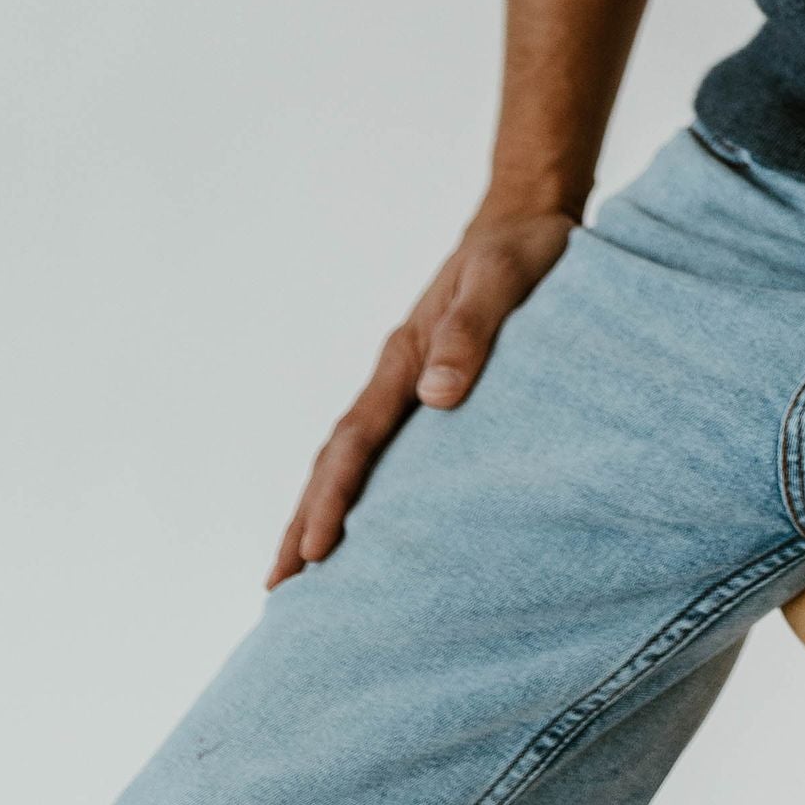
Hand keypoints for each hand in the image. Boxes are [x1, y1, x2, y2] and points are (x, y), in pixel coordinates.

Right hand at [265, 204, 579, 587]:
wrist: (527, 214)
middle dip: (304, 520)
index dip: (332, 498)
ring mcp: (408, 381)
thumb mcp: (502, 281)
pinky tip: (367, 522)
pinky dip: (361, 487)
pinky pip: (385, 448)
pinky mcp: (431, 386)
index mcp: (404, 356)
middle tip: (277, 589)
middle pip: (337, 459)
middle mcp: (397, 374)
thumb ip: (471, 331)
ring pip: (353, 457)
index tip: (312, 552)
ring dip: (322, 509)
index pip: (357, 440)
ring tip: (299, 573)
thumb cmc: (522, 249)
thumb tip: (437, 398)